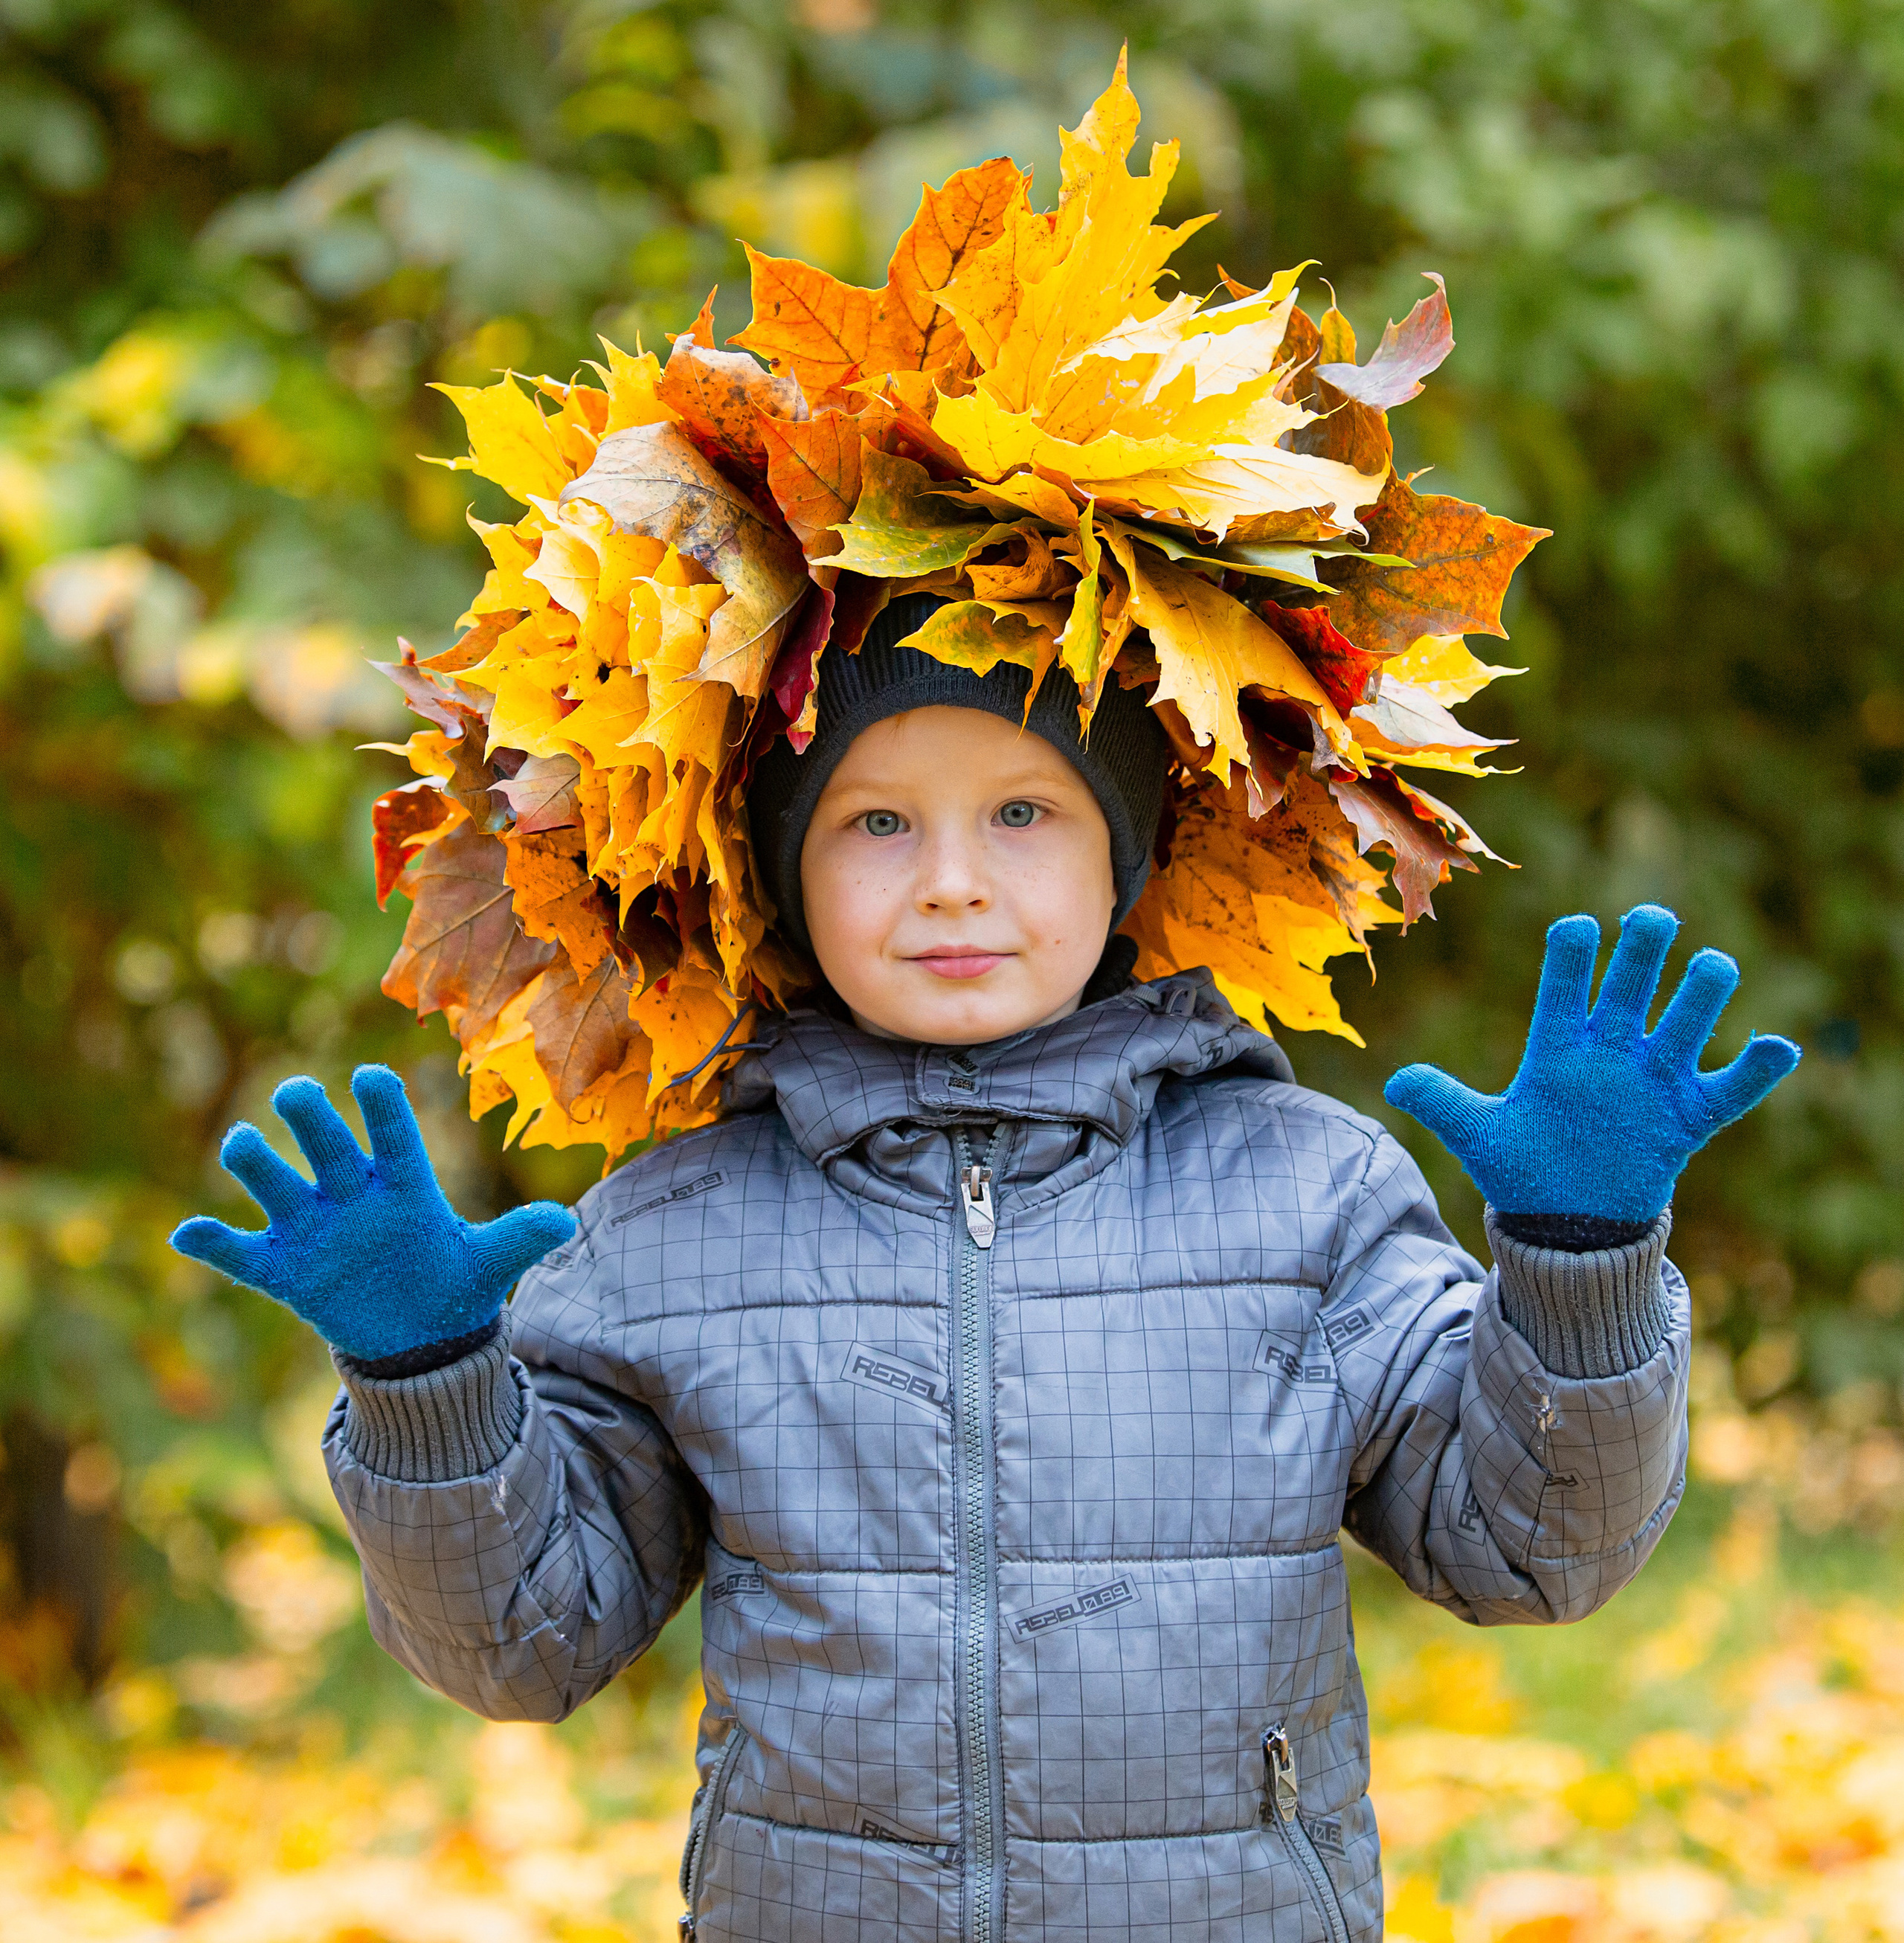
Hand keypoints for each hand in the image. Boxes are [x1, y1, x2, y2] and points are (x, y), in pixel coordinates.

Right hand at [170, 1065, 575, 1362]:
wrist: (416, 1332)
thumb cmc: (451, 1279)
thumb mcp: (489, 1263)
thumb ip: (520, 1238)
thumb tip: (565, 1223)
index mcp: (404, 1184)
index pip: (395, 1135)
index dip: (383, 1107)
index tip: (370, 1075)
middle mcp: (352, 1194)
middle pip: (328, 1145)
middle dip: (312, 1118)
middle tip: (296, 1091)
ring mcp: (314, 1228)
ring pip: (277, 1184)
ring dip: (256, 1163)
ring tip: (240, 1143)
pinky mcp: (285, 1269)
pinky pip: (242, 1254)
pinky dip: (213, 1245)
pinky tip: (184, 1234)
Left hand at [1384, 904, 1800, 1221]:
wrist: (1567, 1220)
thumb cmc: (1524, 1166)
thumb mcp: (1478, 1137)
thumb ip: (1442, 1104)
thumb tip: (1394, 1082)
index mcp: (1558, 1046)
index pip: (1564, 986)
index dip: (1572, 956)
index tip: (1578, 928)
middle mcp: (1611, 1051)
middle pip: (1632, 983)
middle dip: (1643, 949)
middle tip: (1652, 920)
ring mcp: (1653, 1080)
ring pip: (1687, 1020)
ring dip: (1703, 992)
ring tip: (1713, 968)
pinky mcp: (1688, 1118)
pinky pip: (1731, 1088)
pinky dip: (1757, 1069)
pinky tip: (1779, 1047)